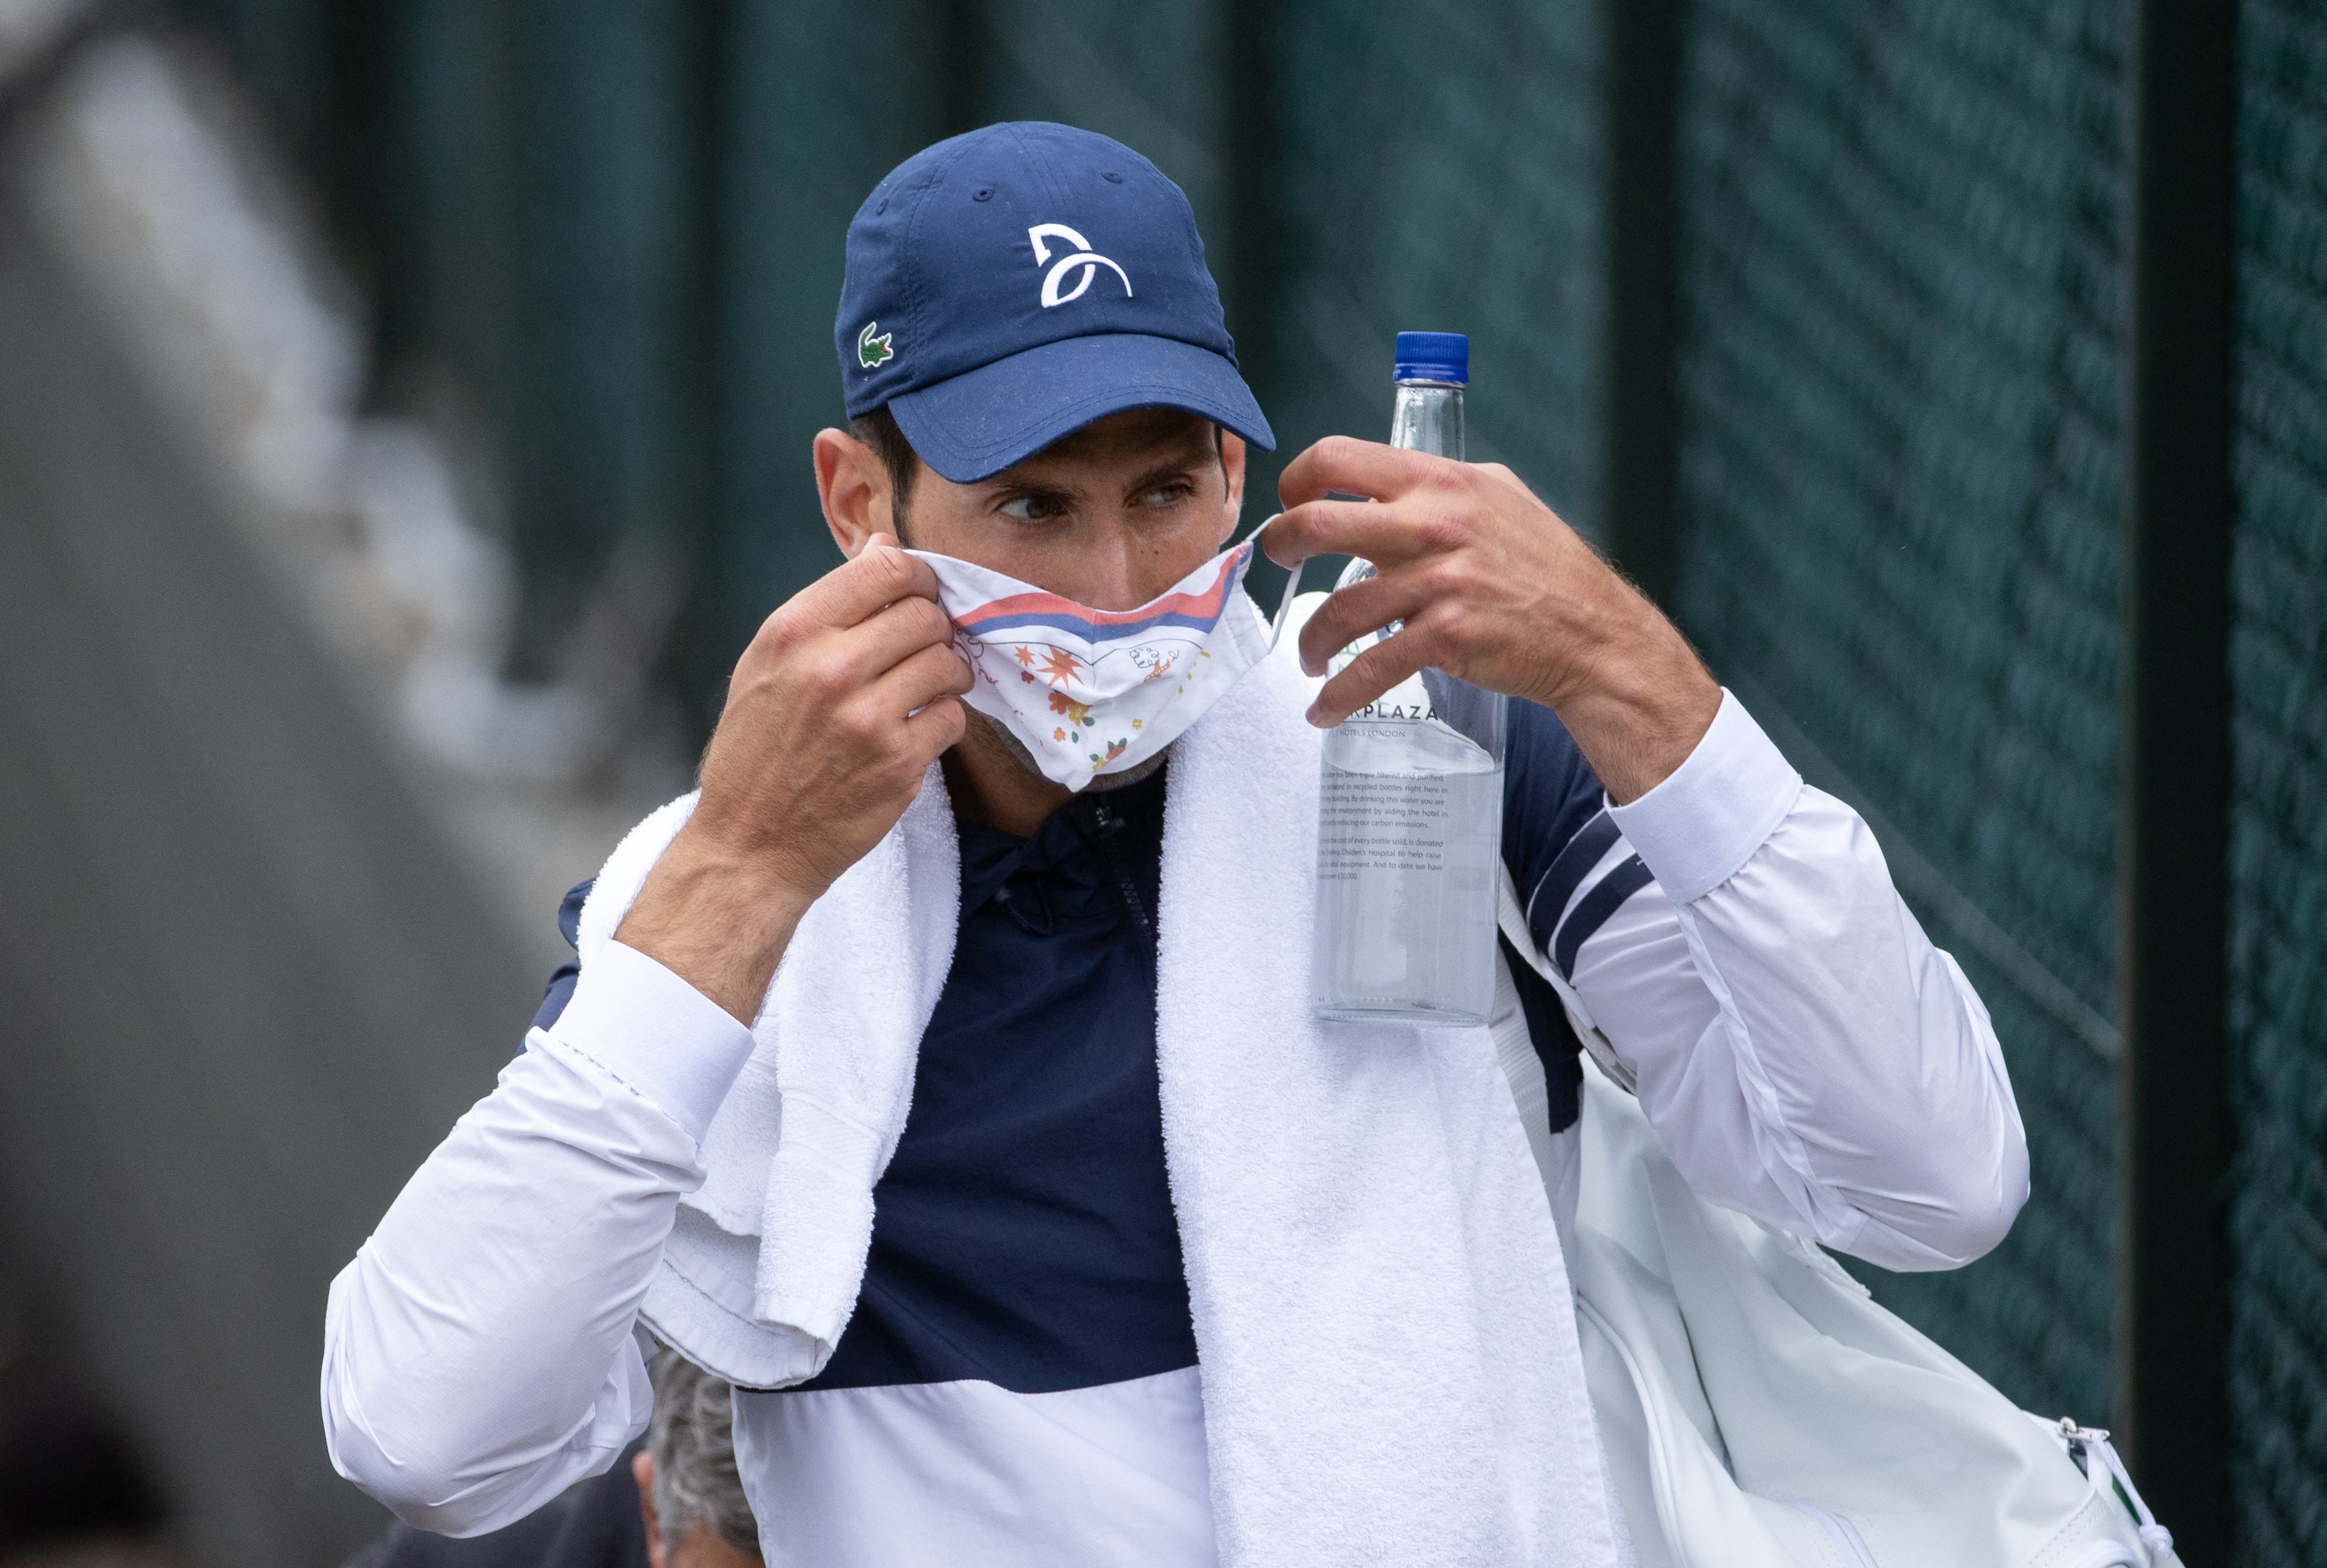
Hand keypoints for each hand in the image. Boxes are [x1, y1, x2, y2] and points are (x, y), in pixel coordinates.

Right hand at [617, 535, 970, 1021]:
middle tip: (921, 650)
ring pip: (948, 662)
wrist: (751, 845)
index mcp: (794, 632)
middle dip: (933, 628)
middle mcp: (831, 668)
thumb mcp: (767, 665)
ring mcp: (868, 718)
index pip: (886, 569)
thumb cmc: (756, 750)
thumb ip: (829, 607)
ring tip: (923, 690)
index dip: (915, 576)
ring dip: (946, 674)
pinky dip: (943, 721)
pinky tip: (917, 731)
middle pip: (925, 614)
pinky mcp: (899, 763)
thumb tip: (888, 548)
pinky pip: (953, 717)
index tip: (917, 594)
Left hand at [1264, 438, 1719, 802]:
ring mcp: (1438, 583)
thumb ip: (1441, 484)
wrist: (1595, 635)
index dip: (1295, 480)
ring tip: (1311, 656)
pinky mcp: (1445, 637)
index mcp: (1440, 480)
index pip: (1337, 457)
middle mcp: (1434, 524)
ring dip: (1310, 640)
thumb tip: (1388, 482)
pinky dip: (1337, 696)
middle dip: (1280, 548)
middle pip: (1315, 524)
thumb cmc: (1547, 566)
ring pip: (1337, 610)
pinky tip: (1324, 709)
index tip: (1289, 504)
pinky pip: (1369, 669)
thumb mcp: (1500, 495)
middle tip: (1281, 566)